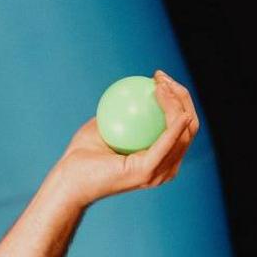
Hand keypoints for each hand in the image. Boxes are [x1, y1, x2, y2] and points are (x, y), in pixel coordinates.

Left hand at [55, 70, 198, 208]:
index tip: (159, 78)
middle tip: (162, 78)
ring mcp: (158, 172)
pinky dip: (176, 126)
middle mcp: (166, 168)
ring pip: (184, 134)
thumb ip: (121, 112)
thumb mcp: (103, 126)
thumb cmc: (82, 155)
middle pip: (189, 128)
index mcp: (160, 159)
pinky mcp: (148, 171)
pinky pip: (167, 143)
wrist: (68, 179)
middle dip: (182, 98)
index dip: (177, 98)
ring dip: (177, 104)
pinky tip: (179, 110)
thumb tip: (132, 88)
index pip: (181, 126)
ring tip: (162, 84)